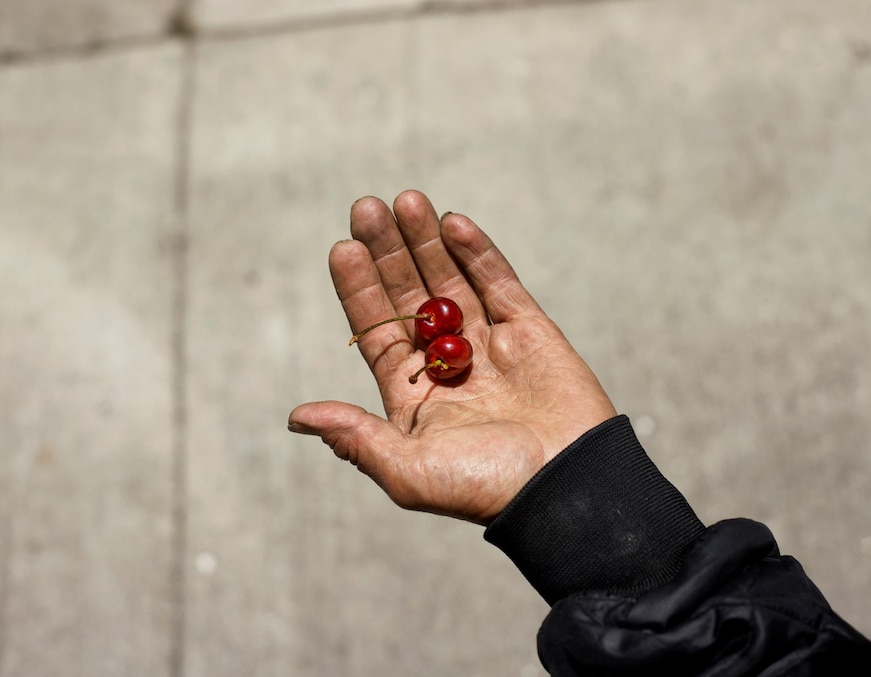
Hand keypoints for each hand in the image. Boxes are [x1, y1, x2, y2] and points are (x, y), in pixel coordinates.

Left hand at [289, 191, 616, 524]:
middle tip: (367, 209)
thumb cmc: (485, 487)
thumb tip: (297, 417)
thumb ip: (354, 438)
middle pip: (410, 295)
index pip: (378, 329)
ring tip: (405, 200)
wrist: (566, 488)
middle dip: (388, 252)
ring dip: (427, 242)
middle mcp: (447, 365)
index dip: (359, 289)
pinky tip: (451, 223)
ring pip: (452, 281)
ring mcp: (490, 344)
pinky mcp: (530, 331)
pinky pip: (499, 283)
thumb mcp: (407, 471)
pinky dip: (477, 253)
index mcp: (414, 394)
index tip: (342, 249)